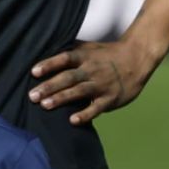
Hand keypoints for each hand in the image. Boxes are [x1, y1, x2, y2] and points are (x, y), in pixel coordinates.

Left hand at [28, 39, 154, 124]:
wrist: (136, 59)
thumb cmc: (107, 54)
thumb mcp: (88, 47)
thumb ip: (70, 50)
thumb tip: (46, 48)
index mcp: (84, 56)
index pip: (64, 59)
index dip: (49, 64)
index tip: (33, 72)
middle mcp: (91, 70)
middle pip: (68, 77)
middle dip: (49, 86)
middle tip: (32, 96)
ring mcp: (101, 84)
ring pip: (79, 92)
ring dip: (61, 99)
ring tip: (44, 105)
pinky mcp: (110, 98)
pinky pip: (96, 108)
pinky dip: (85, 114)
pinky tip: (72, 120)